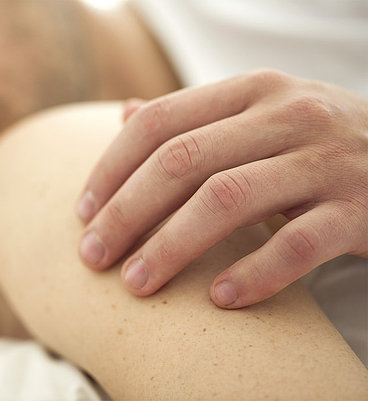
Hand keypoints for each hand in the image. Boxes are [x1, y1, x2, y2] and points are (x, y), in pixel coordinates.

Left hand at [77, 69, 367, 307]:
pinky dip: (253, 273)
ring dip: (170, 246)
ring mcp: (328, 160)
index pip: (159, 122)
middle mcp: (288, 115)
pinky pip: (297, 245)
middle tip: (93, 256)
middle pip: (181, 162)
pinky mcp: (363, 210)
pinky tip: (216, 299)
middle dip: (126, 213)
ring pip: (227, 200)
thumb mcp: (260, 116)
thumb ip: (196, 117)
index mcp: (253, 90)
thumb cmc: (317, 145)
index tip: (83, 212)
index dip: (111, 168)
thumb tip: (126, 113)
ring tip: (135, 283)